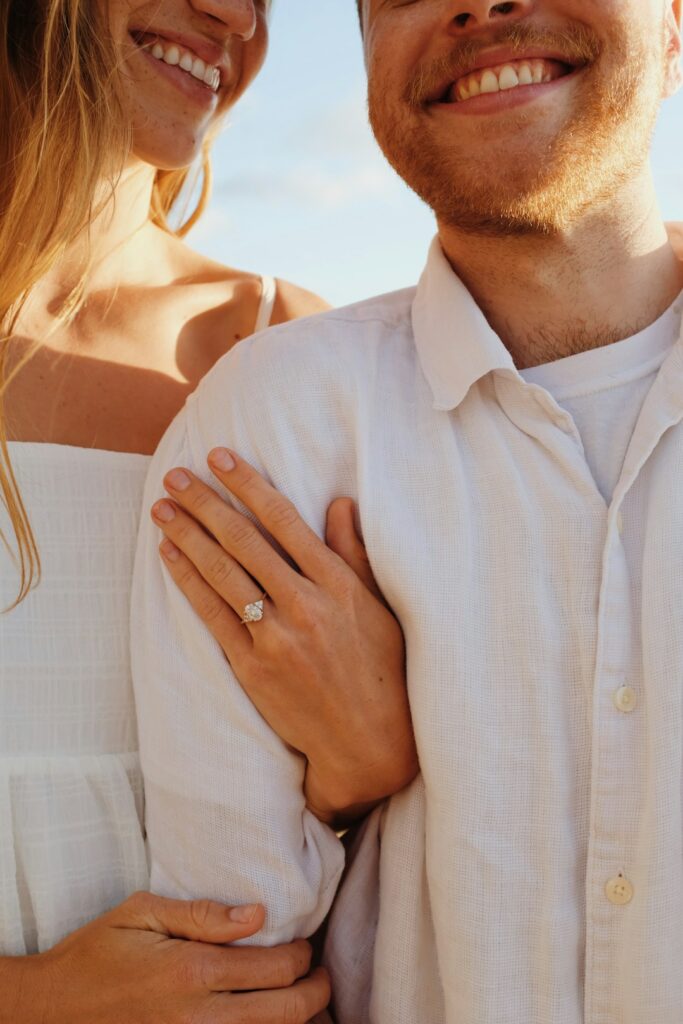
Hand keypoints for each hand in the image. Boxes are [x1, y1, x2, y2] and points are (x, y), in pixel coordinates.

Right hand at [1, 892, 328, 1023]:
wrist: (52, 1009)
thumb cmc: (97, 952)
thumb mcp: (142, 912)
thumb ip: (203, 913)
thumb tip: (259, 913)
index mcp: (191, 969)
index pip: (276, 967)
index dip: (303, 955)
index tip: (305, 944)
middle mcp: (198, 1016)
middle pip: (285, 1012)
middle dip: (315, 992)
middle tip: (320, 975)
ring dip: (297, 1021)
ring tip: (306, 1001)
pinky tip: (271, 1022)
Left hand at [151, 448, 418, 824]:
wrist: (367, 739)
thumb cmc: (380, 668)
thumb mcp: (378, 605)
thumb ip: (354, 553)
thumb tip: (339, 503)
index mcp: (338, 583)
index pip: (283, 520)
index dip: (247, 484)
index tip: (219, 457)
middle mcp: (305, 604)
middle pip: (243, 540)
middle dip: (205, 502)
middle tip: (175, 476)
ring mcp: (276, 636)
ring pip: (222, 572)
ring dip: (186, 535)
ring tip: (161, 508)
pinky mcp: (252, 666)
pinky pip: (212, 614)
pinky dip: (188, 581)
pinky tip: (169, 555)